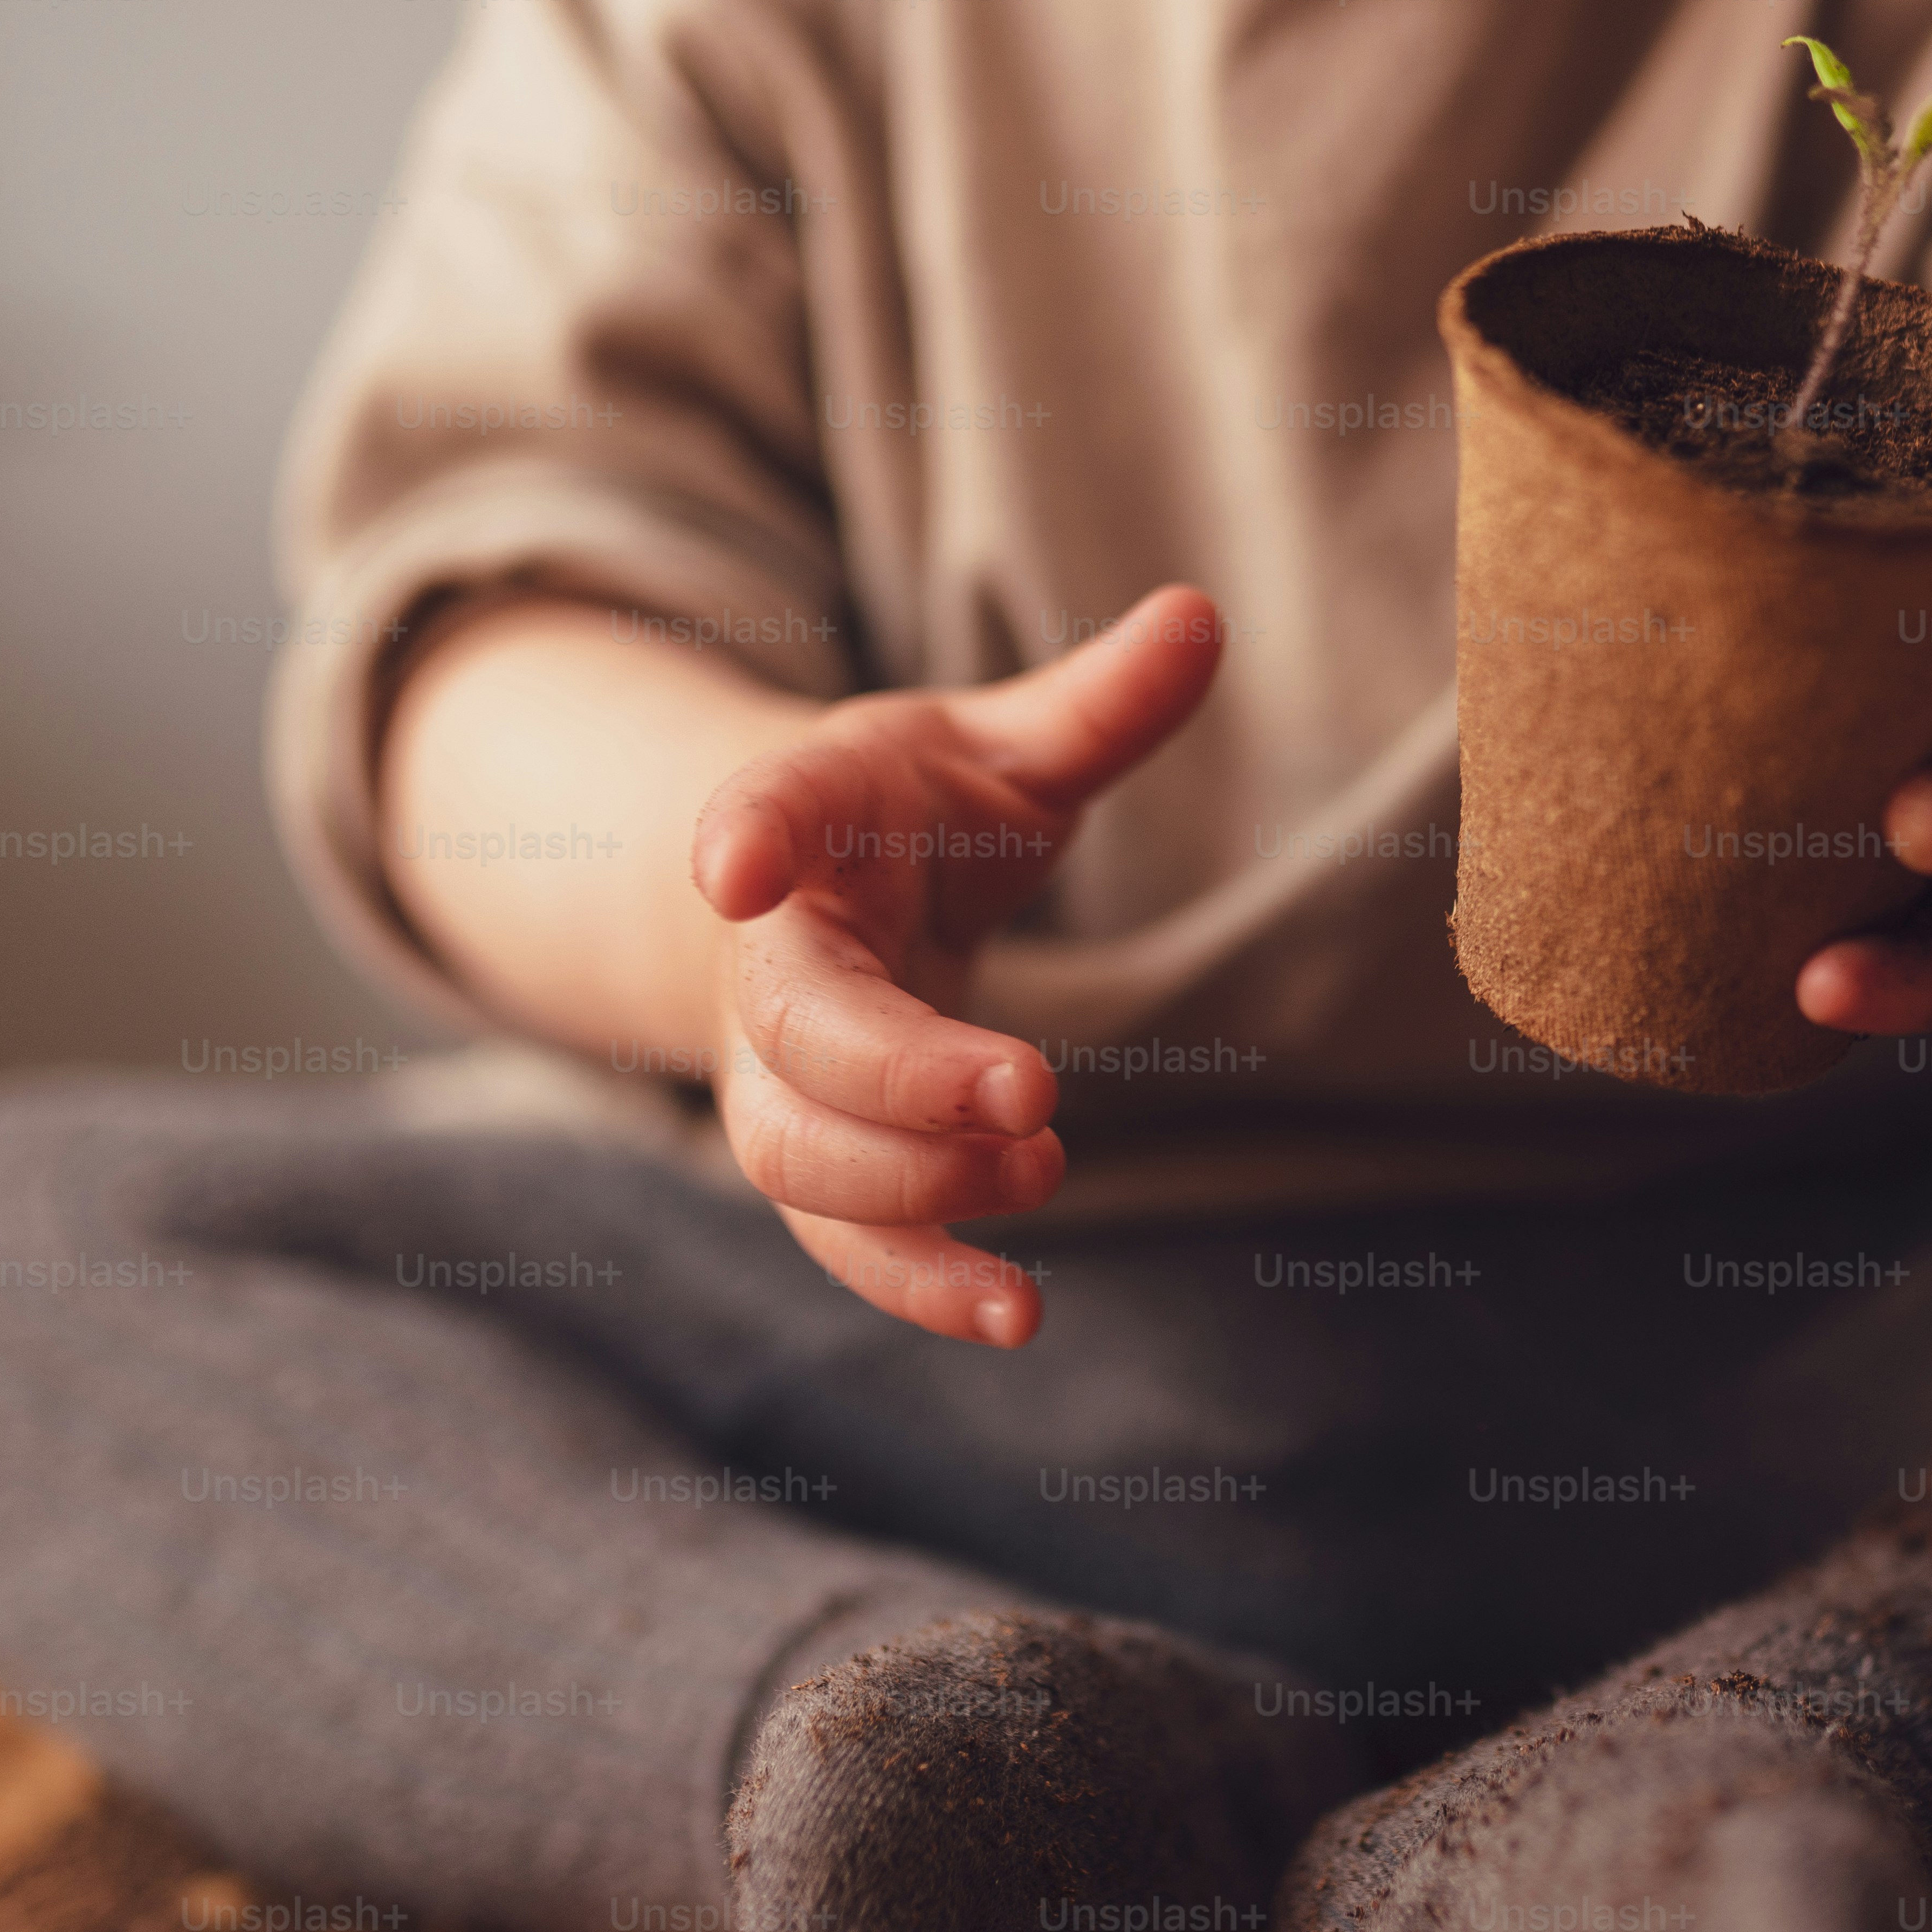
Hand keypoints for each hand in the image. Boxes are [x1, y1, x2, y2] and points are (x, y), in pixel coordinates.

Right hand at [691, 586, 1223, 1347]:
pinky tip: (1017, 1315)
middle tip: (1026, 1090)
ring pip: (798, 1154)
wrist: (807, 907)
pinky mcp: (818, 1159)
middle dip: (895, 1074)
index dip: (745, 834)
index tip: (730, 860)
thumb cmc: (919, 813)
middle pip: (795, 1032)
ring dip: (915, 1187)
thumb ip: (1094, 703)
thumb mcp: (998, 747)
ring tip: (1044, 1167)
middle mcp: (769, 959)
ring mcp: (776, 1073)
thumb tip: (1201, 616)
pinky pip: (844, 1242)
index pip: (761, 814)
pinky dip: (922, 1284)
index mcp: (806, 822)